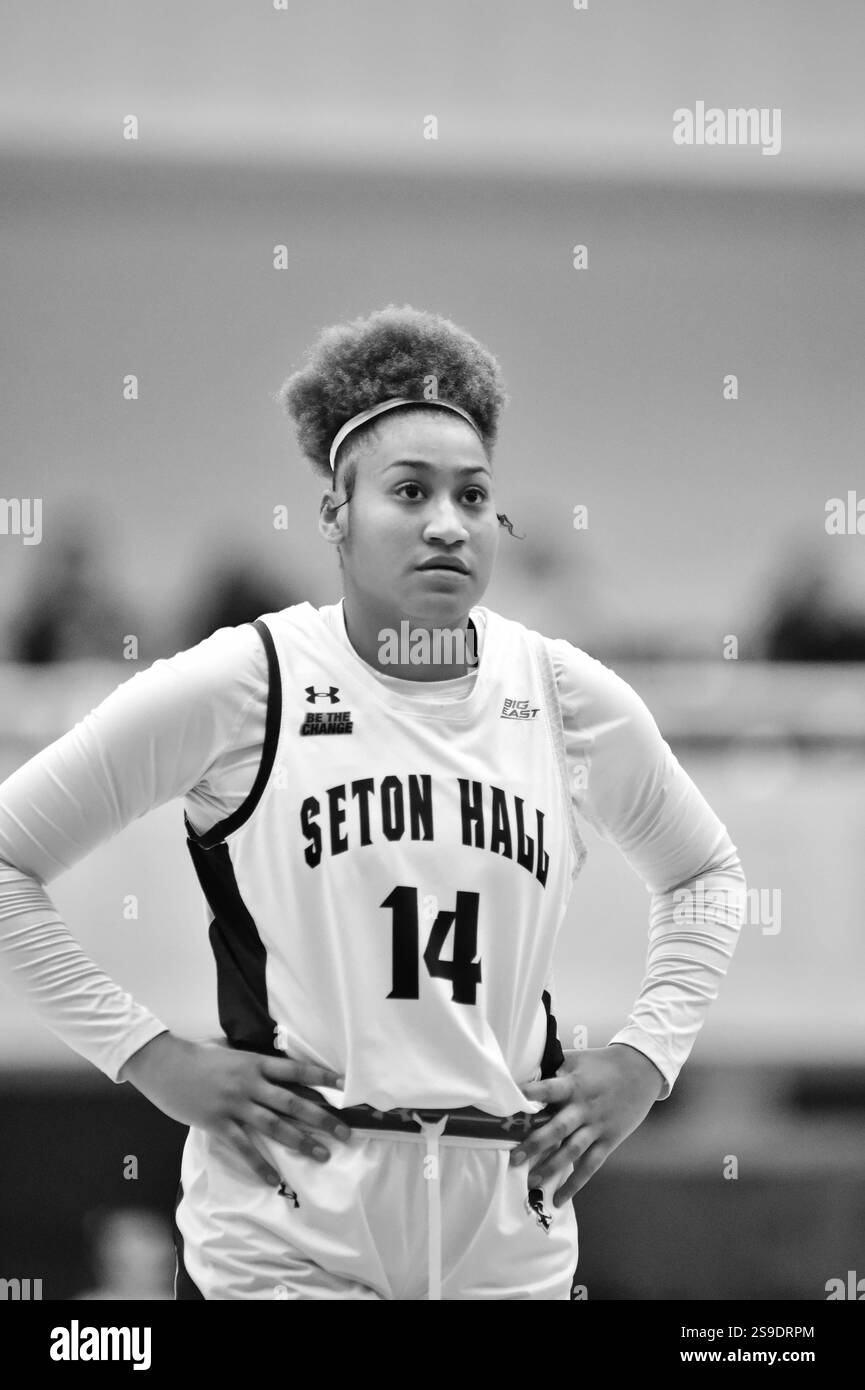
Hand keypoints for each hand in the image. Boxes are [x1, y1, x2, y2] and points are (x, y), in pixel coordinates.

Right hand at [119, 1032, 348, 1185]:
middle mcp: (250, 1084)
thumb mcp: (232, 1054)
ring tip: (323, 1154)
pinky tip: (274, 1179)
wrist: (165, 1064)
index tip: (344, 1084)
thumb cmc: (198, 1057)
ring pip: (275, 1126)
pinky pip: (244, 1147)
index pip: (296, 1070)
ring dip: (301, 1141)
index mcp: (255, 1063)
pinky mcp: (218, 1123)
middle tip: (346, 1132)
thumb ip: (253, 1065)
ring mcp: (235, 1105)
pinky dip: (260, 1165)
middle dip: (322, 1117)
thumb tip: (276, 1073)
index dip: (321, 1076)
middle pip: (294, 1102)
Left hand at [510, 1043, 663, 1206]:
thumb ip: (552, 1069)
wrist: (641, 1070)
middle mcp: (584, 1107)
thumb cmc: (601, 1063)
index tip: (513, 1102)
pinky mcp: (608, 1140)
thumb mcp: (576, 1060)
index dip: (532, 1094)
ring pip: (572, 1151)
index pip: (549, 1089)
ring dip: (551, 1167)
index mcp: (573, 1084)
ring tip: (531, 1182)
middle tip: (514, 1159)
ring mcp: (597, 1126)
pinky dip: (575, 1183)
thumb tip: (520, 1074)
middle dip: (535, 1144)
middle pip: (558, 1128)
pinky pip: (590, 1165)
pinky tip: (559, 1198)